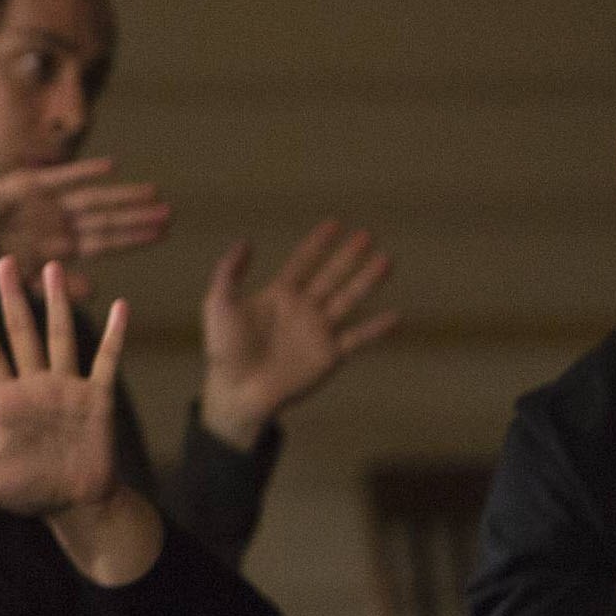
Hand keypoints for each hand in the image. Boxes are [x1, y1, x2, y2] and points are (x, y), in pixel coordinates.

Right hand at [0, 159, 170, 278]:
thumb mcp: (24, 281)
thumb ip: (57, 287)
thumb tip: (95, 292)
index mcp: (61, 246)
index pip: (105, 241)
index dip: (133, 237)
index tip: (162, 234)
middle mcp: (60, 223)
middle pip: (106, 220)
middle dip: (136, 217)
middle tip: (169, 214)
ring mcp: (49, 203)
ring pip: (94, 199)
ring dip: (122, 196)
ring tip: (153, 192)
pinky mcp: (31, 185)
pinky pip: (64, 177)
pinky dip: (86, 171)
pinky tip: (111, 167)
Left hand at [0, 259, 129, 519]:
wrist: (74, 506)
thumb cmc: (28, 491)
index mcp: (5, 400)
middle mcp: (35, 386)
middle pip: (21, 332)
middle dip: (13, 297)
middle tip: (6, 260)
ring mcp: (67, 389)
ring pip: (60, 336)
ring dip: (58, 304)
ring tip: (53, 268)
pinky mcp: (97, 400)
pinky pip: (106, 361)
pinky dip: (114, 335)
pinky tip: (120, 306)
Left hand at [197, 222, 395, 444]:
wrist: (235, 392)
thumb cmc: (224, 350)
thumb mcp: (219, 306)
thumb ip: (229, 273)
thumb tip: (246, 241)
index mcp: (279, 296)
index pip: (302, 263)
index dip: (317, 244)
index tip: (335, 223)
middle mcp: (303, 310)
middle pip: (331, 276)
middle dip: (348, 256)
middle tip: (367, 234)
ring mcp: (318, 331)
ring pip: (348, 299)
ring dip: (367, 280)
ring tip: (386, 260)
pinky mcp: (328, 355)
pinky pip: (357, 338)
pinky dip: (376, 329)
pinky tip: (396, 316)